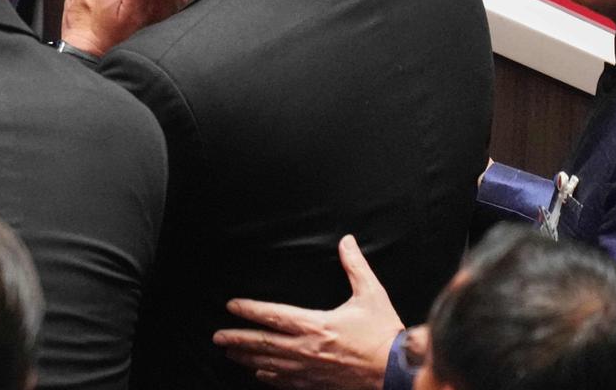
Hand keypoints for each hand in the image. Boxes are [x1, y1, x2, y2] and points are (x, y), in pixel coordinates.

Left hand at [213, 235, 403, 389]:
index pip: (273, 316)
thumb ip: (355, 267)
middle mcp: (307, 349)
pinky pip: (286, 382)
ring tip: (230, 352)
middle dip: (237, 338)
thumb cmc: (385, 334)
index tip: (232, 305)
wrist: (398, 373)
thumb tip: (347, 241)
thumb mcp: (371, 295)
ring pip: (270, 364)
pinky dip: (269, 377)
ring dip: (247, 357)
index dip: (249, 310)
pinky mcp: (318, 384)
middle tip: (217, 336)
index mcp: (317, 325)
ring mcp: (310, 370)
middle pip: (263, 343)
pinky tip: (258, 373)